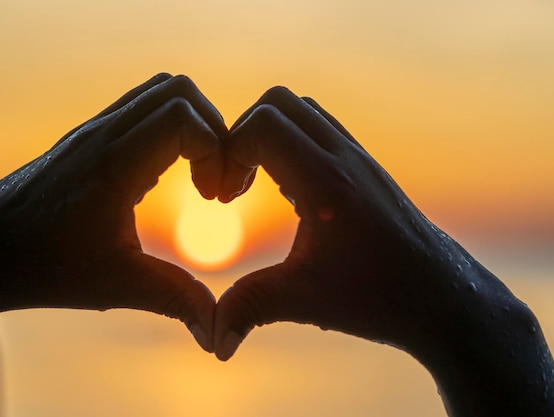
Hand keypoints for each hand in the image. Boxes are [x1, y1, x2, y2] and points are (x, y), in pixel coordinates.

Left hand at [0, 74, 223, 351]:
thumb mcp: (117, 286)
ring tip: (195, 173)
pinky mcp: (88, 136)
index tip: (213, 196)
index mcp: (113, 165)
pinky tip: (164, 173)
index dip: (215, 149)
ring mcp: (93, 129)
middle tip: (213, 180)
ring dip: (191, 123)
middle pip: (178, 90)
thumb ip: (175, 300)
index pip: (182, 116)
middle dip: (213, 130)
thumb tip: (218, 332)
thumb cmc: (44, 268)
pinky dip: (168, 127)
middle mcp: (102, 135)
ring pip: (159, 91)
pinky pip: (140, 106)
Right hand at [216, 85, 469, 355]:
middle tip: (234, 186)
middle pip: (278, 102)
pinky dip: (292, 144)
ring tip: (258, 185)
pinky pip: (321, 129)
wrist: (444, 298)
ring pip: (302, 110)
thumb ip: (249, 309)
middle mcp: (346, 158)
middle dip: (242, 135)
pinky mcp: (366, 167)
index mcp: (328, 183)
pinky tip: (290, 192)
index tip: (223, 198)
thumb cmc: (380, 298)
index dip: (228, 153)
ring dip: (269, 136)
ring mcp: (360, 158)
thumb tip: (213, 341)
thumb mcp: (305, 301)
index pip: (264, 125)